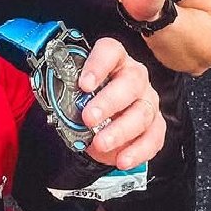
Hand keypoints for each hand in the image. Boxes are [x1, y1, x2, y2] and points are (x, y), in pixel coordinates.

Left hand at [75, 37, 165, 170]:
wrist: (100, 122)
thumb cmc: (88, 102)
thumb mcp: (74, 94)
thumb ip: (67, 94)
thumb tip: (54, 102)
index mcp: (114, 61)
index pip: (110, 51)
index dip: (98, 65)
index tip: (84, 84)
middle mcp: (135, 77)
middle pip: (131, 82)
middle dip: (109, 102)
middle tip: (89, 118)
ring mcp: (147, 100)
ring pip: (142, 112)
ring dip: (120, 130)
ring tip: (100, 143)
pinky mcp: (155, 125)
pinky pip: (153, 137)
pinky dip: (138, 151)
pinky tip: (122, 159)